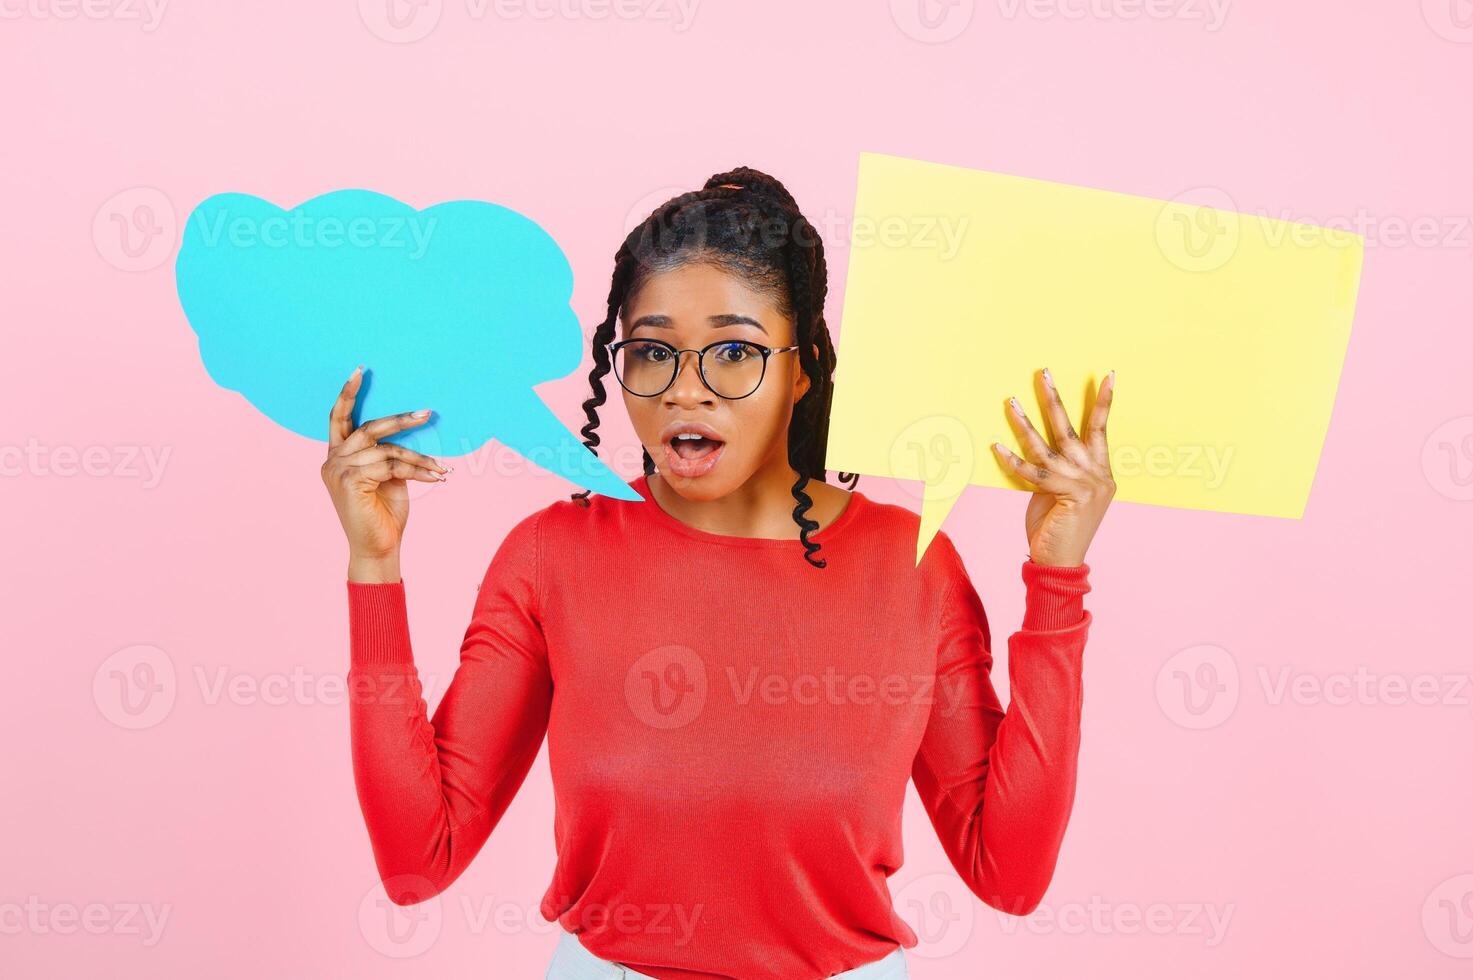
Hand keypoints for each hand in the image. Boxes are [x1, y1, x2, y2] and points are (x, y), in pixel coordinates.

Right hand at [320, 367, 449, 579]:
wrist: (379, 549)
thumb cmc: (384, 515)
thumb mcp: (388, 477)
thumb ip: (388, 454)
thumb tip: (411, 430)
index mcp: (337, 456)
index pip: (338, 418)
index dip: (347, 393)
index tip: (360, 370)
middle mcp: (332, 460)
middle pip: (368, 428)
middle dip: (400, 419)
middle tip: (427, 412)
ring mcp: (337, 471)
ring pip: (385, 450)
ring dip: (418, 457)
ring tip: (440, 467)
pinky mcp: (349, 482)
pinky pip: (390, 466)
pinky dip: (417, 470)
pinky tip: (435, 476)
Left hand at [990, 368, 1115, 566]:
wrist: (1061, 563)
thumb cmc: (1060, 528)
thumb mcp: (1064, 494)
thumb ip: (1059, 471)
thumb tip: (1040, 446)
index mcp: (1102, 473)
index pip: (1101, 429)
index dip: (1104, 403)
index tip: (1108, 376)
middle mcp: (1096, 476)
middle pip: (1071, 429)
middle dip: (1055, 400)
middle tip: (1044, 373)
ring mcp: (1084, 486)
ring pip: (1048, 447)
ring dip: (1026, 423)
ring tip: (1012, 401)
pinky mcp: (1067, 496)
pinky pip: (1033, 473)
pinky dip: (1012, 460)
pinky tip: (996, 445)